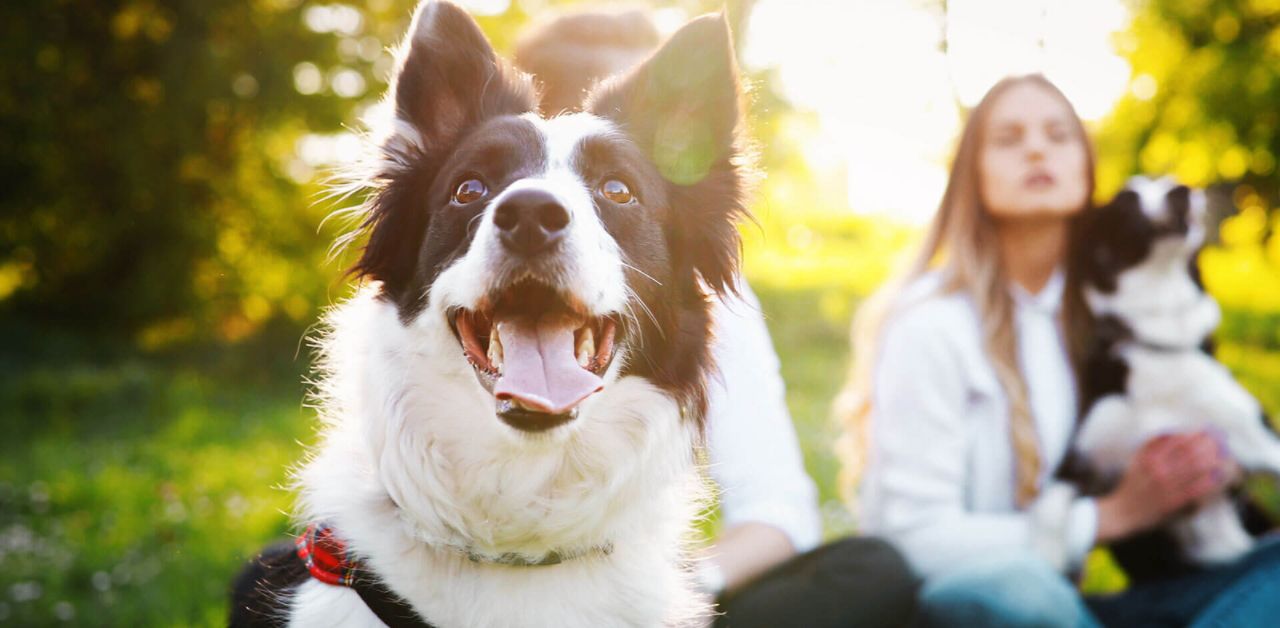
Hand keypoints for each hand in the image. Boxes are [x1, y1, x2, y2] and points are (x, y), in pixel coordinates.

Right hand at [1095, 431, 1234, 543]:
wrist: (1123, 512)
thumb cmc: (1131, 485)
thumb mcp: (1135, 461)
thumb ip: (1150, 446)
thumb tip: (1171, 432)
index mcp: (1148, 458)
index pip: (1177, 441)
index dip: (1194, 435)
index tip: (1204, 431)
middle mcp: (1158, 471)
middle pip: (1189, 453)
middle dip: (1207, 445)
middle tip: (1218, 440)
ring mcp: (1167, 487)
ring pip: (1195, 470)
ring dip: (1211, 460)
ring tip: (1221, 455)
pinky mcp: (1173, 502)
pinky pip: (1195, 490)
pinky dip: (1208, 482)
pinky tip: (1217, 476)